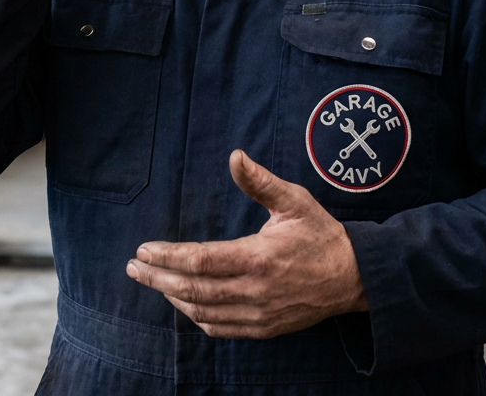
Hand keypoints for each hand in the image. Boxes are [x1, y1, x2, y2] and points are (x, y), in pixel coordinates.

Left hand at [126, 150, 366, 338]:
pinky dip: (196, 316)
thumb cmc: (320, 234)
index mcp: (259, 258)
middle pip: (193, 290)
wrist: (352, 277)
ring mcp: (258, 315)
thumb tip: (235, 156)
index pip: (201, 261)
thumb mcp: (294, 200)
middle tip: (133, 267)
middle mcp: (254, 292)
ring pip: (203, 311)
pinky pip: (220, 328)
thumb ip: (261, 181)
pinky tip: (183, 301)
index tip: (143, 249)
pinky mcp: (263, 329)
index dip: (168, 256)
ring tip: (152, 279)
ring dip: (172, 296)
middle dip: (157, 278)